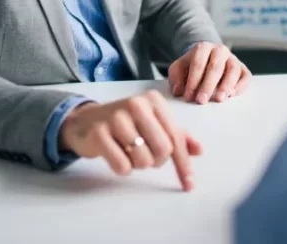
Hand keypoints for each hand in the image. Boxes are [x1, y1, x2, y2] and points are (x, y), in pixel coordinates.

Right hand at [58, 90, 201, 190]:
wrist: (86, 120)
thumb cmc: (125, 122)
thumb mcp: (153, 123)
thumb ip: (176, 135)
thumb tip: (199, 150)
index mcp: (153, 101)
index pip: (176, 138)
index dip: (184, 164)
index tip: (189, 185)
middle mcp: (136, 104)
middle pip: (163, 150)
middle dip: (156, 161)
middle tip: (145, 155)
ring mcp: (116, 117)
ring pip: (143, 160)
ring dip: (138, 164)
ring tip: (129, 151)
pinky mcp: (99, 132)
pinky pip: (123, 166)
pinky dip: (123, 167)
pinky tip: (116, 154)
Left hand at [169, 42, 251, 104]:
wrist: (206, 59)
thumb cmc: (192, 66)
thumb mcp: (179, 68)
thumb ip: (175, 77)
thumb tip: (178, 91)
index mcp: (203, 47)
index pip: (198, 62)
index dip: (193, 80)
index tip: (189, 96)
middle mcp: (220, 50)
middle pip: (215, 66)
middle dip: (208, 85)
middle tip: (201, 101)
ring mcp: (233, 59)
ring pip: (233, 70)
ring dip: (226, 85)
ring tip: (219, 99)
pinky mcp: (242, 68)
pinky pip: (245, 76)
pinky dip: (240, 86)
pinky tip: (232, 95)